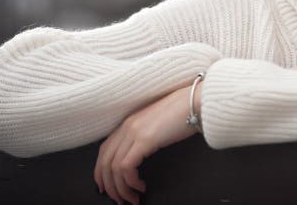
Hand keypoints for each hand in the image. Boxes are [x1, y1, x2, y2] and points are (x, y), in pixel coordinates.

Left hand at [93, 81, 202, 204]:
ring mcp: (134, 132)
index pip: (104, 151)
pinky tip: (141, 186)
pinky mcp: (144, 139)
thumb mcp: (156, 125)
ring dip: (121, 189)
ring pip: (114, 168)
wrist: (195, 101)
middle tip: (119, 200)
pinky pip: (126, 167)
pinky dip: (131, 182)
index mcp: (128, 122)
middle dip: (109, 186)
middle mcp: (127, 126)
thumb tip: (140, 158)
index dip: (100, 172)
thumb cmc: (182, 113)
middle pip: (105, 162)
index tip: (106, 187)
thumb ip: (144, 137)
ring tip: (132, 199)